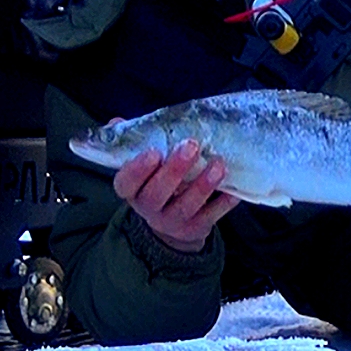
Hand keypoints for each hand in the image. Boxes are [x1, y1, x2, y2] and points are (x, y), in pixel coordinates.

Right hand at [114, 136, 240, 252]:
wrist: (173, 223)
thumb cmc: (157, 181)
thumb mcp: (144, 165)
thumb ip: (133, 142)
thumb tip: (116, 122)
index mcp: (131, 190)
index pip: (126, 182)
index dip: (138, 169)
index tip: (154, 152)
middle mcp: (148, 209)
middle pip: (156, 194)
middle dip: (174, 170)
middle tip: (191, 146)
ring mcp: (172, 221)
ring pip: (185, 207)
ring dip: (202, 185)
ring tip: (218, 164)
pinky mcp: (195, 229)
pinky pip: (210, 217)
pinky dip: (223, 203)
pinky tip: (234, 190)